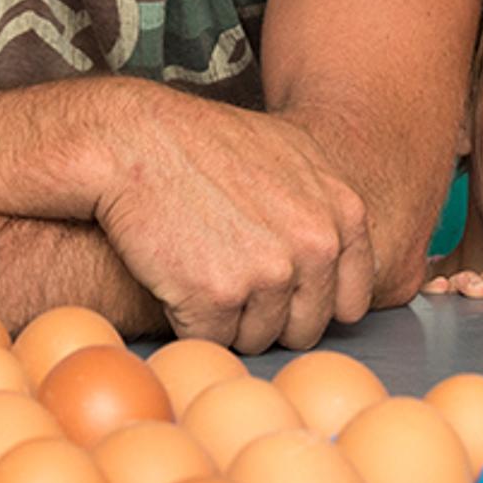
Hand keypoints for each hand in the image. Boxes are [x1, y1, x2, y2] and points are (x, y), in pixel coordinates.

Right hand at [85, 87, 373, 352]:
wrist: (133, 142)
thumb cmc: (204, 144)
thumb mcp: (291, 154)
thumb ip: (327, 209)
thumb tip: (347, 258)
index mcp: (343, 214)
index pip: (349, 302)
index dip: (308, 301)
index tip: (278, 286)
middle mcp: (315, 245)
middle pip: (303, 328)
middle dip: (267, 316)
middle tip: (227, 274)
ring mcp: (268, 272)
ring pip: (257, 339)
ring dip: (226, 320)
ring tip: (198, 267)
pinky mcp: (217, 296)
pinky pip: (212, 340)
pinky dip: (189, 322)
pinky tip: (174, 278)